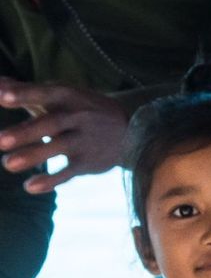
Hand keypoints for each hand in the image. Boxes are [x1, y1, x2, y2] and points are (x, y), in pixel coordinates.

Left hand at [0, 80, 129, 191]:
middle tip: (0, 141)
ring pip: (59, 147)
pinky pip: (69, 172)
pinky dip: (51, 180)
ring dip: (34, 156)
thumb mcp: (62, 95)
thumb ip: (28, 90)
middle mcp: (78, 117)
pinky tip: (30, 187)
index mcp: (67, 96)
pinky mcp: (88, 162)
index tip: (1, 96)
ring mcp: (85, 140)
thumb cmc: (82, 109)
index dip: (24, 94)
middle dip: (26, 133)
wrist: (130, 130)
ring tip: (7, 164)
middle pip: (51, 124)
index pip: (44, 93)